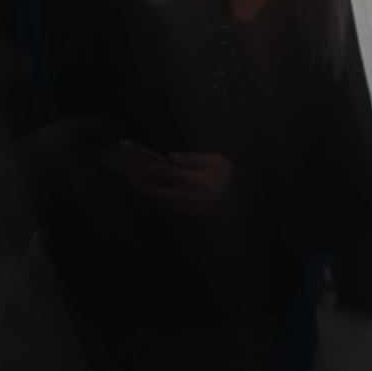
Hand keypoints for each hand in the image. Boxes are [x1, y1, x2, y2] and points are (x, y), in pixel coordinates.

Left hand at [113, 146, 231, 211]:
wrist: (241, 199)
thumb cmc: (230, 177)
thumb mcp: (217, 161)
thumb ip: (193, 158)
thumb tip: (172, 157)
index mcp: (192, 178)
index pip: (163, 171)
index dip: (146, 167)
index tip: (134, 163)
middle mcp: (186, 194)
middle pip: (155, 189)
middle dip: (140, 183)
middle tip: (129, 177)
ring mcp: (186, 206)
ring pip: (160, 200)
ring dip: (147, 192)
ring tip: (138, 184)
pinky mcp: (189, 213)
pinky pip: (169, 207)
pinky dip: (159, 200)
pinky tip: (155, 194)